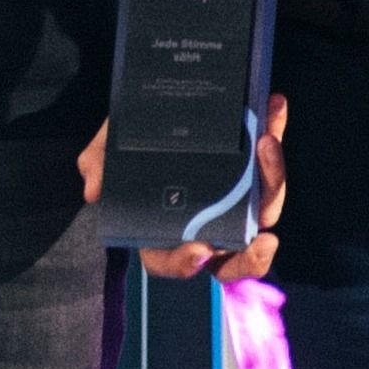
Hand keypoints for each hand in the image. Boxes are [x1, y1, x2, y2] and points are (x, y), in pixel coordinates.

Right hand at [79, 93, 289, 283]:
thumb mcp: (108, 147)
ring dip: (272, 179)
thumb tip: (93, 188)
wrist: (154, 105)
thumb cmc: (129, 141)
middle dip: (252, 258)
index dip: (184, 264)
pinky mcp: (256, 167)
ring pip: (264, 207)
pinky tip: (274, 106)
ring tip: (267, 142)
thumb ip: (98, 163)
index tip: (199, 250)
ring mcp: (236, 198)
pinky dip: (275, 137)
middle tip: (264, 242)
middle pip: (234, 255)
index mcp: (166, 230)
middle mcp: (206, 222)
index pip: (173, 261)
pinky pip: (271, 161)